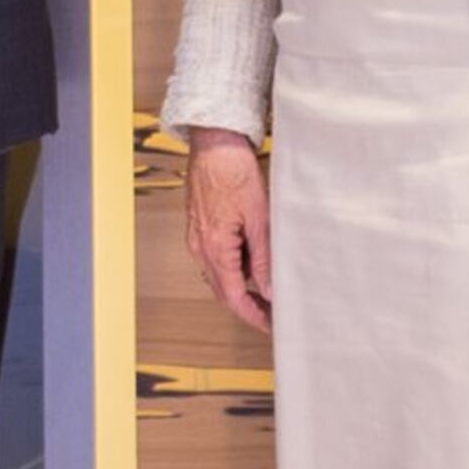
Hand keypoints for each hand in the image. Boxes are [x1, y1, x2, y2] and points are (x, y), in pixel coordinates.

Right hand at [184, 129, 272, 333]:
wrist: (214, 143)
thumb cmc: (234, 172)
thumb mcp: (259, 218)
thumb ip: (262, 258)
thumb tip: (268, 289)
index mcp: (214, 248)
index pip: (233, 297)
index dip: (253, 315)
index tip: (270, 325)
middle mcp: (200, 247)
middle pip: (223, 290)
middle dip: (247, 305)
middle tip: (272, 314)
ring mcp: (196, 237)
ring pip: (219, 274)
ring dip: (240, 286)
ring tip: (268, 288)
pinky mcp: (200, 226)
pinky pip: (215, 257)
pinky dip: (233, 266)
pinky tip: (252, 261)